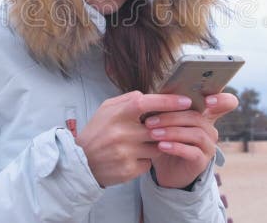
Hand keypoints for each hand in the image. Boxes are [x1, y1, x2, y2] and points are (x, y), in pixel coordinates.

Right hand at [75, 91, 192, 186]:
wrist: (80, 164)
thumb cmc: (96, 133)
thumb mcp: (106, 109)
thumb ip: (127, 99)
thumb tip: (149, 95)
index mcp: (117, 115)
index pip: (146, 103)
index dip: (168, 101)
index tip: (186, 101)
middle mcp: (122, 133)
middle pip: (159, 129)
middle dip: (168, 128)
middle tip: (173, 126)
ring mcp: (126, 153)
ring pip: (157, 147)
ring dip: (156, 145)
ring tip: (143, 143)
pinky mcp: (129, 170)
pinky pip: (149, 164)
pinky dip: (145, 160)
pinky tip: (134, 158)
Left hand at [145, 92, 237, 188]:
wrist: (165, 169)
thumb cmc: (166, 139)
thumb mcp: (166, 122)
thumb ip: (166, 108)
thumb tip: (147, 94)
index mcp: (204, 115)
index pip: (226, 103)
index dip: (221, 100)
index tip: (207, 100)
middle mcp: (210, 129)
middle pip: (197, 117)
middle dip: (171, 117)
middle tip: (150, 121)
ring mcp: (209, 146)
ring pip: (196, 134)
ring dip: (171, 132)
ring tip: (153, 134)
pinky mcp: (202, 161)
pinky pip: (192, 152)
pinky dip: (175, 147)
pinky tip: (161, 146)